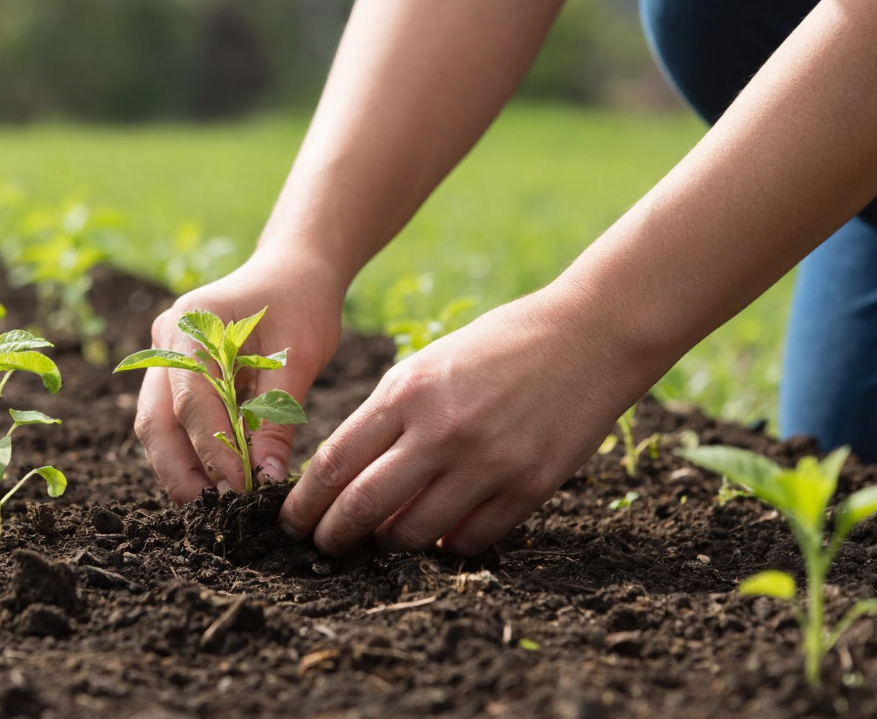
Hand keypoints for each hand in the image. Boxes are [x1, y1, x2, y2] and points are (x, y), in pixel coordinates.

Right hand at [133, 250, 344, 501]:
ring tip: (214, 505)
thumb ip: (277, 416)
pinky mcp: (177, 376)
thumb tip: (265, 479)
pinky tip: (216, 482)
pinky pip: (172, 422)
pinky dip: (189, 453)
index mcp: (191, 324)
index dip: (212, 452)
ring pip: (156, 427)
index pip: (192, 402)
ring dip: (180, 468)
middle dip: (180, 471)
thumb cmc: (302, 302)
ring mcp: (166, 358)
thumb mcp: (300, 355)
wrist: (295, 270)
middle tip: (212, 512)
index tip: (240, 490)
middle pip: (155, 420)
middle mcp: (166, 341)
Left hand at [279, 282, 661, 555]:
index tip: (292, 520)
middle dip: (333, 535)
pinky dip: (447, 546)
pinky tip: (438, 540)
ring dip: (388, 545)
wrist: (588, 336)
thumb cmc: (497, 347)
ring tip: (379, 544)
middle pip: (364, 505)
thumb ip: (387, 417)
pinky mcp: (529, 486)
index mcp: (407, 392)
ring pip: (415, 532)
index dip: (307, 501)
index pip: (336, 461)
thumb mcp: (427, 366)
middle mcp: (441, 430)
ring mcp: (487, 462)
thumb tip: (348, 478)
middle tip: (322, 546)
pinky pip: (472, 539)